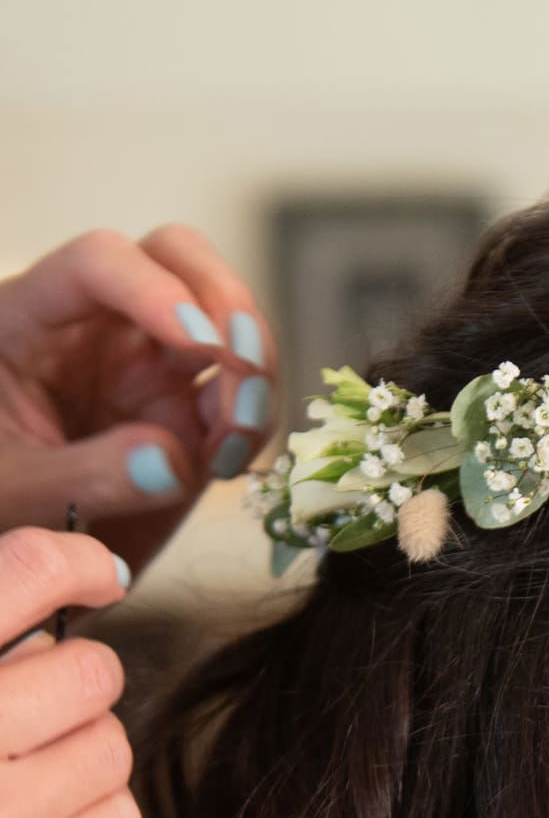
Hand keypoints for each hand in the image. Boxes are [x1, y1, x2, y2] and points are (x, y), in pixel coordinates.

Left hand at [0, 227, 275, 574]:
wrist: (20, 560)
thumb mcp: (11, 492)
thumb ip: (84, 475)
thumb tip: (172, 460)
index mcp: (27, 320)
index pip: (96, 264)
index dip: (154, 289)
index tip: (199, 344)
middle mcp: (96, 327)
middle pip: (176, 257)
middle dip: (226, 302)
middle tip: (244, 364)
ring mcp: (147, 365)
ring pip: (225, 317)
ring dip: (252, 367)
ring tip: (236, 436)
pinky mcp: (187, 411)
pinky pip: (243, 392)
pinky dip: (255, 417)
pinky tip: (229, 462)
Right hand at [0, 526, 139, 817]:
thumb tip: (61, 600)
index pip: (28, 573)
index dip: (78, 562)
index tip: (97, 574)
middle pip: (91, 672)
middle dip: (69, 676)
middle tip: (29, 692)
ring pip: (110, 749)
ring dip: (78, 747)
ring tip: (20, 760)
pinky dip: (87, 814)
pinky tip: (32, 815)